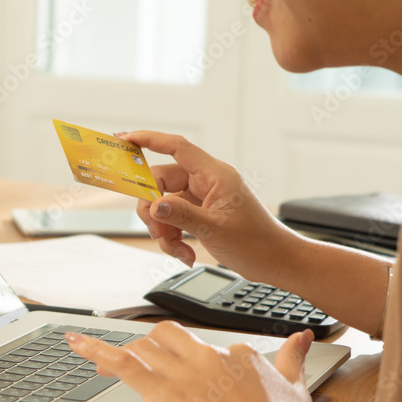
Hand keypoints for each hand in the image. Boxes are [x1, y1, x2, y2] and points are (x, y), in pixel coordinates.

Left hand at [67, 322, 321, 401]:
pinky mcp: (161, 390)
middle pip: (166, 337)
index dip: (183, 358)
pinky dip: (94, 350)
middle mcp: (204, 357)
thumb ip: (293, 358)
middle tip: (139, 364)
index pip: (201, 347)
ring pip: (143, 348)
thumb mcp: (295, 386)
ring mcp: (181, 371)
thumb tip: (302, 337)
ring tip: (100, 362)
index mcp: (233, 356)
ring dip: (120, 353)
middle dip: (150, 346)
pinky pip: (121, 362)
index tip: (180, 370)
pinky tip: (75, 344)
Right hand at [118, 131, 298, 282]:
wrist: (276, 262)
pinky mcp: (199, 214)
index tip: (125, 139)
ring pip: (163, 204)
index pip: (177, 147)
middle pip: (160, 182)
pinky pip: (172, 219)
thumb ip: (182, 214)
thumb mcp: (216, 230)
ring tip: (177, 249)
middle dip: (154, 210)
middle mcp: (206, 182)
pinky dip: (172, 238)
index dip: (149, 139)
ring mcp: (201, 198)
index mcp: (215, 175)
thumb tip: (154, 204)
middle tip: (158, 232)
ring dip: (163, 229)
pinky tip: (184, 253)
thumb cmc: (258, 243)